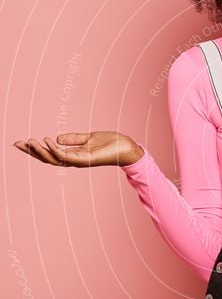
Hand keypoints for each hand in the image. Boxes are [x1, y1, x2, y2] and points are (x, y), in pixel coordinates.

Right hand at [12, 131, 144, 167]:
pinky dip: (55, 148)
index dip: (36, 149)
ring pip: (54, 158)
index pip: (50, 154)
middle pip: (47, 158)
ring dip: (40, 150)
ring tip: (29, 141)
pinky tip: (47, 140)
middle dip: (32, 152)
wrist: (127, 148)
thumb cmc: (111, 143)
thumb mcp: (88, 138)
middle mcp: (74, 160)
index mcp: (73, 155)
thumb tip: (56, 137)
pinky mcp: (85, 159)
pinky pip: (66, 155)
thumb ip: (73, 139)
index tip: (22, 142)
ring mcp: (79, 161)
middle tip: (17, 143)